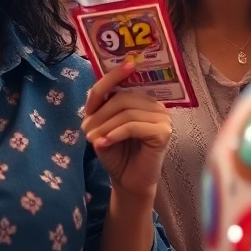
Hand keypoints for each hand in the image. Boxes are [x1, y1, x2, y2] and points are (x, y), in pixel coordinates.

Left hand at [82, 61, 172, 197]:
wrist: (128, 180)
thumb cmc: (116, 153)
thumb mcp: (102, 127)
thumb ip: (99, 108)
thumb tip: (93, 96)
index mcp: (142, 101)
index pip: (127, 83)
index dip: (114, 76)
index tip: (111, 69)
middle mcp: (155, 106)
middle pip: (123, 97)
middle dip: (100, 113)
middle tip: (86, 131)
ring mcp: (162, 118)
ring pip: (127, 112)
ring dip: (105, 126)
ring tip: (93, 139)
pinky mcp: (163, 133)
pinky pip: (134, 126)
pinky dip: (116, 133)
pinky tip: (105, 142)